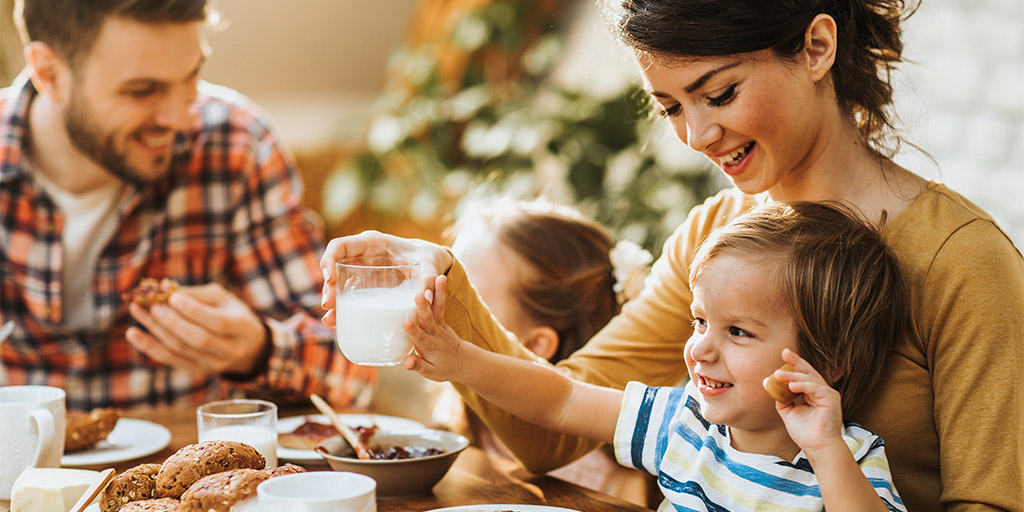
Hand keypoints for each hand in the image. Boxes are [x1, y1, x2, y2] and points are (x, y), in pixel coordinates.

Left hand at [126, 283, 267, 374]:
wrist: (247, 347)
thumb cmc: (231, 314)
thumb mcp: (223, 299)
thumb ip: (197, 295)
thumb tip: (165, 292)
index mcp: (242, 328)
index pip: (218, 323)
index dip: (194, 311)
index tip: (172, 297)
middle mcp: (230, 350)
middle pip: (199, 340)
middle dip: (172, 322)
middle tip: (152, 306)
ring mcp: (213, 364)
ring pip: (181, 350)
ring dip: (156, 330)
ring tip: (137, 310)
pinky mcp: (197, 370)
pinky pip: (171, 360)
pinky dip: (149, 347)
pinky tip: (132, 334)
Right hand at [319, 230, 452, 325]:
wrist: (430, 264)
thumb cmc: (428, 258)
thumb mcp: (430, 265)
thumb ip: (429, 278)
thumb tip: (426, 297)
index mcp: (373, 243)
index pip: (341, 245)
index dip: (329, 259)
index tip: (330, 279)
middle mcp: (363, 254)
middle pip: (335, 265)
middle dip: (329, 285)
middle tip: (329, 304)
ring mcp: (361, 269)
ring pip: (338, 282)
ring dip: (332, 299)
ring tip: (330, 319)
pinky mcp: (365, 283)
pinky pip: (348, 293)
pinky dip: (342, 307)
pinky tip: (337, 321)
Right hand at [401, 275, 467, 382]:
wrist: (462, 361)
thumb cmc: (442, 368)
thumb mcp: (430, 372)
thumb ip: (418, 366)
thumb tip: (406, 362)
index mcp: (429, 347)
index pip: (419, 338)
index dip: (412, 330)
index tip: (405, 322)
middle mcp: (435, 333)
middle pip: (428, 319)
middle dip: (422, 307)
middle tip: (418, 295)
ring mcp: (439, 324)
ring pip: (437, 307)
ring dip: (437, 293)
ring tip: (438, 278)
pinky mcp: (441, 318)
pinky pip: (440, 304)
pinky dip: (440, 291)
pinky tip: (440, 277)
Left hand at [768, 349, 845, 455]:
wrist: (816, 447)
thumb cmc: (805, 432)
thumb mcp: (788, 412)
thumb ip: (782, 398)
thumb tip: (770, 384)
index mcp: (812, 393)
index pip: (802, 375)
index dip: (793, 364)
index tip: (783, 354)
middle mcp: (821, 391)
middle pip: (808, 372)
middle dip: (796, 361)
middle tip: (785, 353)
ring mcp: (827, 394)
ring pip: (809, 379)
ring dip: (793, 376)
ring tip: (778, 375)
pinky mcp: (831, 399)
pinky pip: (815, 388)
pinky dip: (803, 385)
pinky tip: (791, 386)